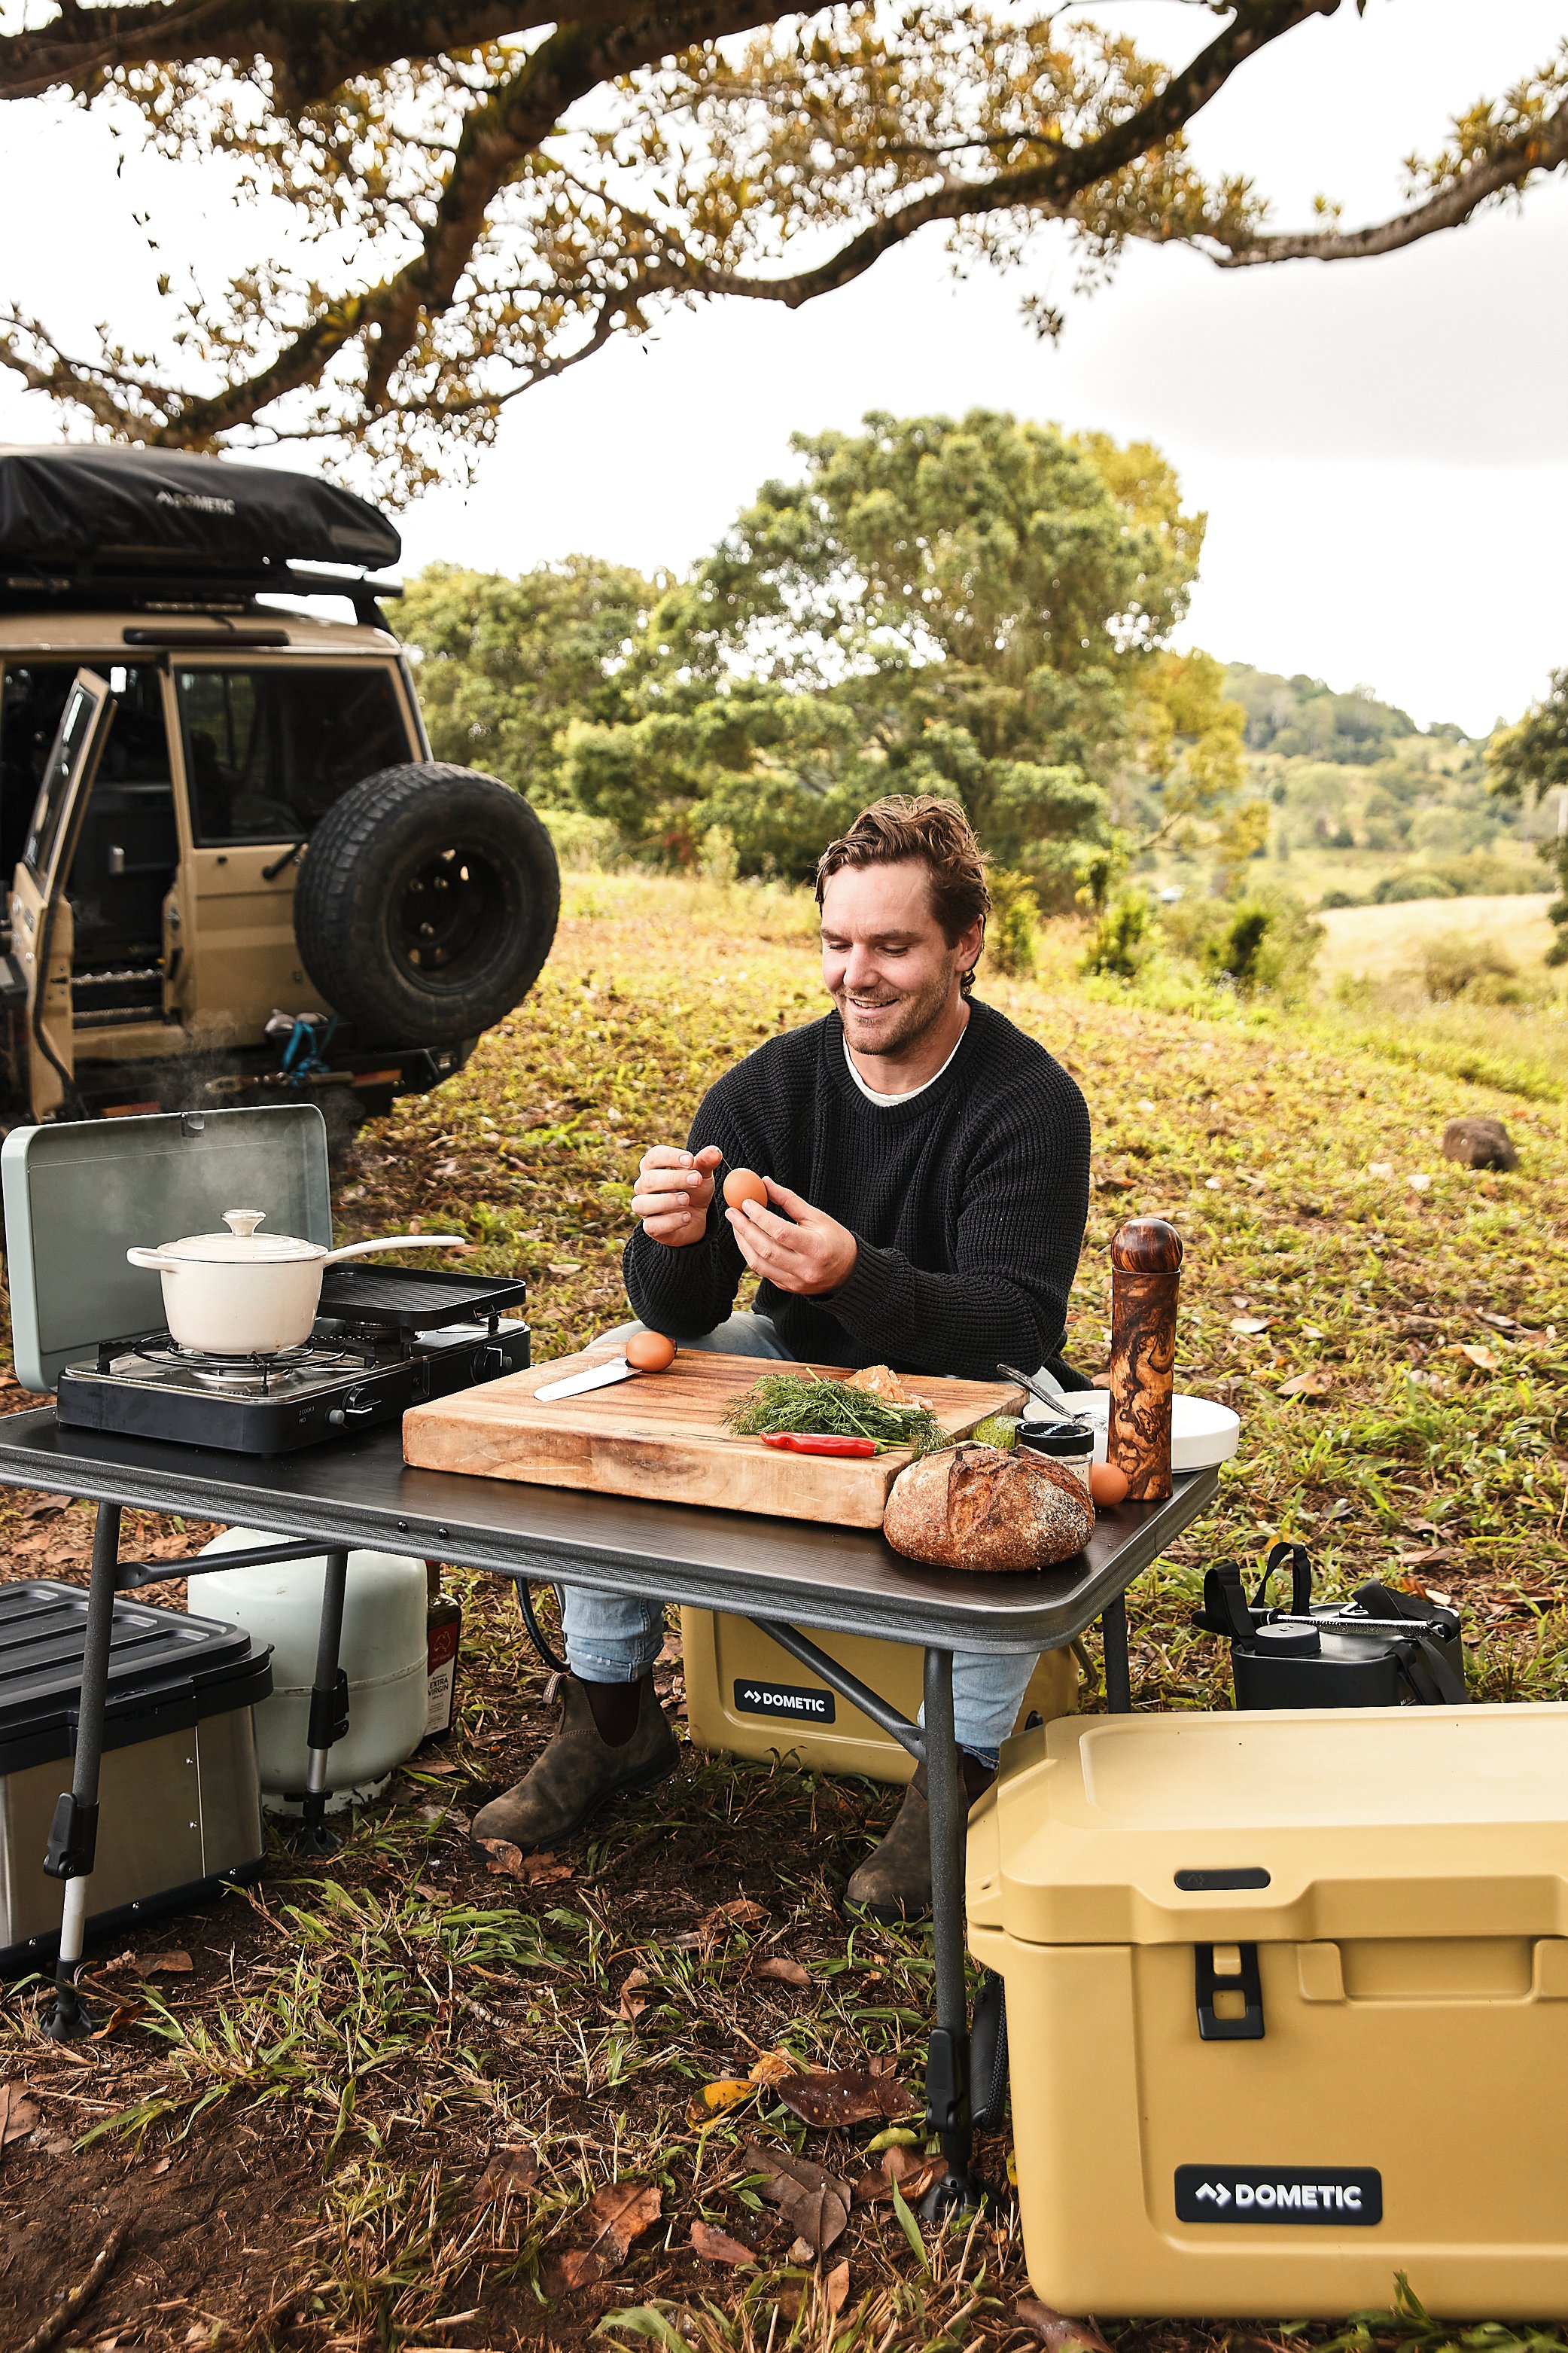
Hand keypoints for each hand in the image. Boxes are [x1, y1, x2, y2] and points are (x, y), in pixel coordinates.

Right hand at [631, 1143, 722, 1247]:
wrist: (697, 1217)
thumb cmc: (694, 1189)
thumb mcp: (702, 1174)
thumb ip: (706, 1162)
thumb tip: (715, 1151)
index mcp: (653, 1167)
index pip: (654, 1156)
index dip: (670, 1157)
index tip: (691, 1160)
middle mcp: (644, 1186)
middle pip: (649, 1180)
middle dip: (673, 1179)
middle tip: (696, 1180)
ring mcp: (645, 1208)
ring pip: (643, 1204)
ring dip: (666, 1201)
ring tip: (687, 1199)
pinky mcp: (651, 1227)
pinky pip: (652, 1226)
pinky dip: (670, 1221)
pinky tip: (687, 1217)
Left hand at [726, 1177, 856, 1297]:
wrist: (848, 1272)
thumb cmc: (835, 1240)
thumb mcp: (817, 1217)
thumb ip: (789, 1200)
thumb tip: (765, 1183)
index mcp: (816, 1248)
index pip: (781, 1232)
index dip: (760, 1216)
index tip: (746, 1203)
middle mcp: (805, 1268)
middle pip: (765, 1249)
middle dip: (745, 1228)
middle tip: (733, 1212)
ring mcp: (795, 1281)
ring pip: (759, 1264)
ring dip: (743, 1242)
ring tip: (736, 1225)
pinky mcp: (787, 1287)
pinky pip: (762, 1271)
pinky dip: (751, 1254)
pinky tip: (746, 1240)